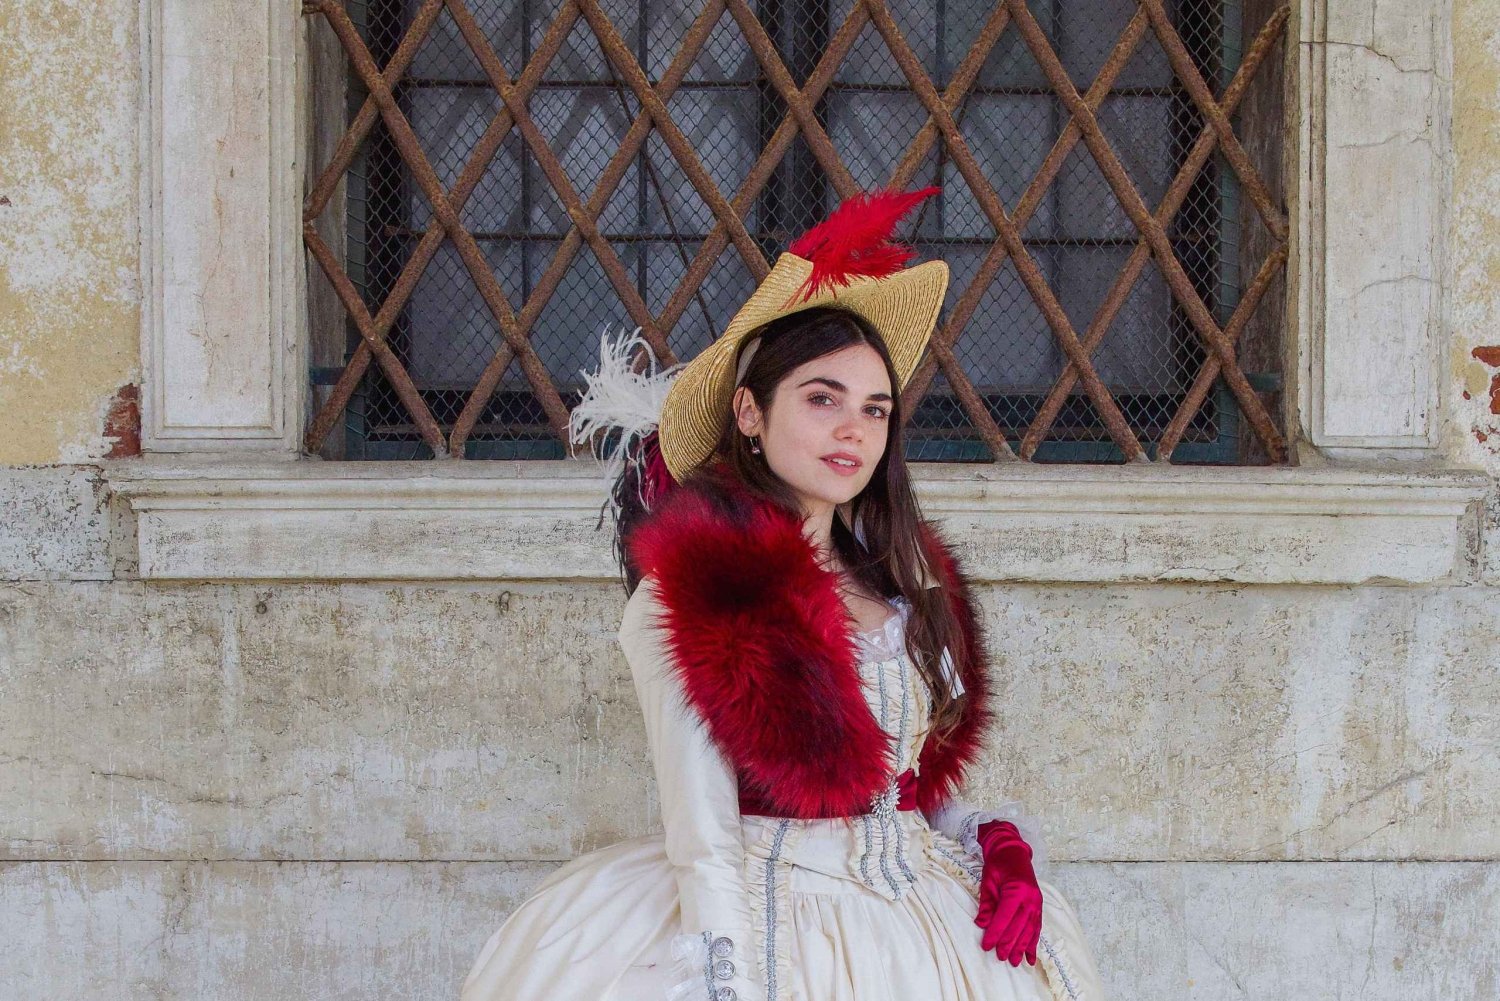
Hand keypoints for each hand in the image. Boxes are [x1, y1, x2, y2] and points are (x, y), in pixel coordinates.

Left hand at [973, 819, 1041, 966]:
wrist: (1013, 851)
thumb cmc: (998, 864)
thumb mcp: (988, 880)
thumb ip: (987, 904)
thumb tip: (981, 924)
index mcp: (1017, 889)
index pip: (1005, 917)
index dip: (995, 933)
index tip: (987, 946)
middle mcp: (1030, 898)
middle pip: (1019, 927)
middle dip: (1008, 944)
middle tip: (999, 957)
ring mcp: (1037, 903)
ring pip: (1029, 930)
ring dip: (1022, 947)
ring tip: (1014, 962)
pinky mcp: (1039, 906)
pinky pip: (1036, 928)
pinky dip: (1033, 943)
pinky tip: (1030, 957)